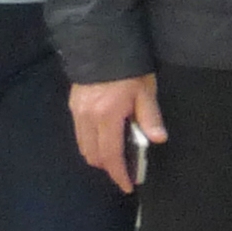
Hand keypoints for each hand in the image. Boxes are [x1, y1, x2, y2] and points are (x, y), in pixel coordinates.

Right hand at [69, 75, 162, 193]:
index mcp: (107, 116)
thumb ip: (150, 116)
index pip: (111, 155)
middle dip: (108, 168)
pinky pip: (79, 135)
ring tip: (116, 157)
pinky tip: (104, 139)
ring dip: (98, 157)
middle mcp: (88, 118)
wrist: (102, 44)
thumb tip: (158, 139)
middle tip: (124, 170)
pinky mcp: (73, 106)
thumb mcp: (146, 90)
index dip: (118, 174)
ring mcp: (77, 113)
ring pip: (84, 147)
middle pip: (94, 156)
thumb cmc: (129, 68)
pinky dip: (91, 143)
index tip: (127, 186)